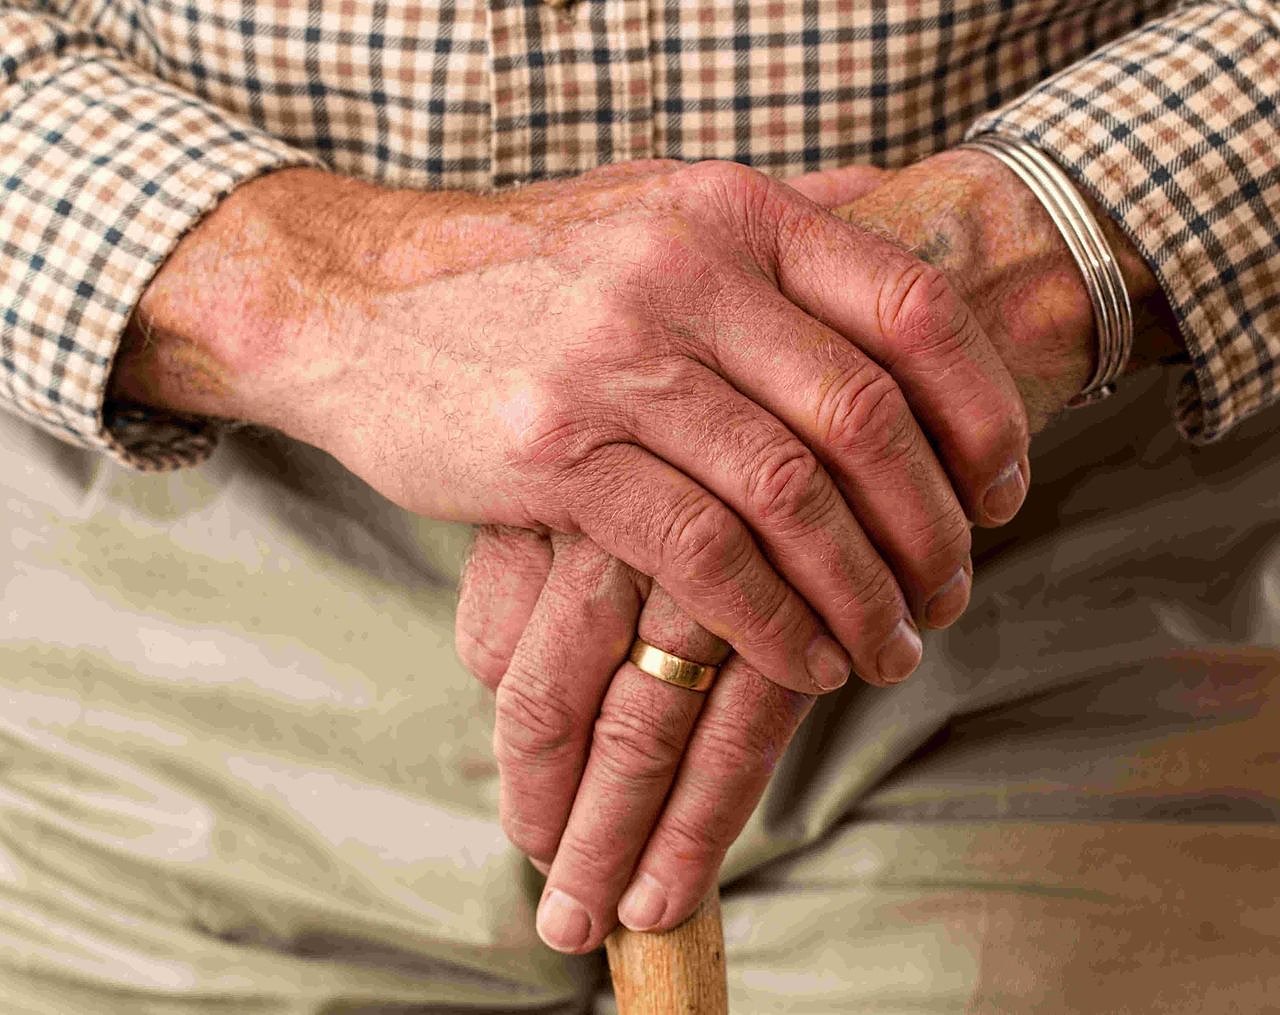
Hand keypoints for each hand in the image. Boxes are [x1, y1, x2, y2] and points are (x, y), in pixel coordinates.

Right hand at [457, 150, 1180, 952]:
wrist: (354, 301)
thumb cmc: (521, 271)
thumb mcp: (650, 204)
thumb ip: (773, 213)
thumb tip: (892, 205)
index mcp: (730, 212)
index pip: (908, 306)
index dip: (982, 409)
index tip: (1004, 491)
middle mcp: (683, 271)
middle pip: (863, 415)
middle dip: (929, 526)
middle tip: (950, 594)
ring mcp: (616, 359)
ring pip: (789, 494)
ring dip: (859, 591)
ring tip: (888, 647)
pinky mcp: (555, 452)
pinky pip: (700, 552)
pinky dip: (769, 620)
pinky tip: (800, 660)